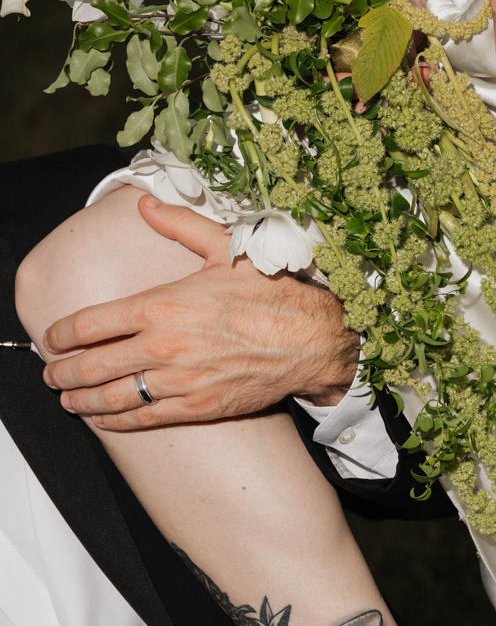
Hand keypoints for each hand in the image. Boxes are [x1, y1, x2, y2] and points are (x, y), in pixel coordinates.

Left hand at [41, 196, 358, 429]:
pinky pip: (146, 418)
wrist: (314, 339)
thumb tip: (146, 205)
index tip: (53, 337)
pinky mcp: (200, 406)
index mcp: (163, 303)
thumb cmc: (273, 294)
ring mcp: (181, 380)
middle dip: (63, 371)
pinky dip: (118, 421)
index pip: (93, 322)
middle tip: (50, 374)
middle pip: (93, 364)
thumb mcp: (225, 249)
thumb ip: (179, 224)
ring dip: (83, 401)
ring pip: (114, 396)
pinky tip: (103, 419)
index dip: (63, 333)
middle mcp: (165, 344)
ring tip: (68, 400)